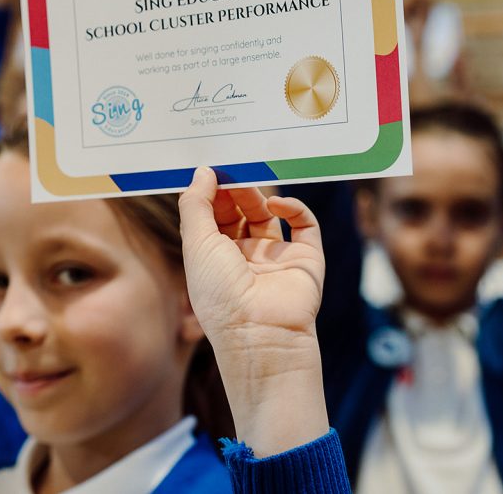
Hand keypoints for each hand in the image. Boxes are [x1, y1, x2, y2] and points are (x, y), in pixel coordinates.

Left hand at [178, 167, 328, 455]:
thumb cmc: (220, 293)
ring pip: (267, 214)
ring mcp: (275, 257)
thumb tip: (203, 172)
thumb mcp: (197, 244)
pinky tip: (276, 203)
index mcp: (213, 257)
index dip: (210, 193)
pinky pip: (303, 224)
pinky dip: (292, 207)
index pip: (211, 216)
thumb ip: (197, 205)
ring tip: (248, 183)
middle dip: (233, 189)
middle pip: (238, 211)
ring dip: (257, 195)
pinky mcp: (305, 258)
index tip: (209, 169)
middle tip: (231, 168)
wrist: (260, 334)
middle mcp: (243, 256)